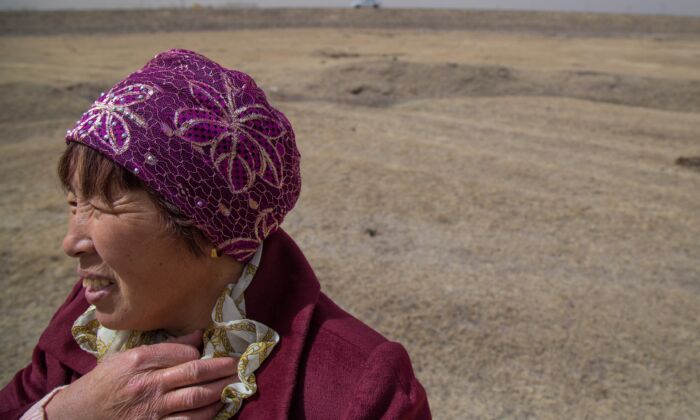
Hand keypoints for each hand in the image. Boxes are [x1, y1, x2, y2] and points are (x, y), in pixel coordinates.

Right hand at [45, 330, 237, 419]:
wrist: (77, 416)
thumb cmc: (104, 383)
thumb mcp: (126, 357)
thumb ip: (163, 347)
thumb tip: (197, 335)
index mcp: (139, 361)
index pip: (182, 352)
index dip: (200, 352)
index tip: (209, 352)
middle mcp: (147, 385)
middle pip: (194, 373)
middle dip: (222, 369)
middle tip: (238, 365)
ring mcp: (151, 410)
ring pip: (195, 399)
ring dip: (219, 392)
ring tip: (234, 384)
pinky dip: (205, 416)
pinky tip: (216, 408)